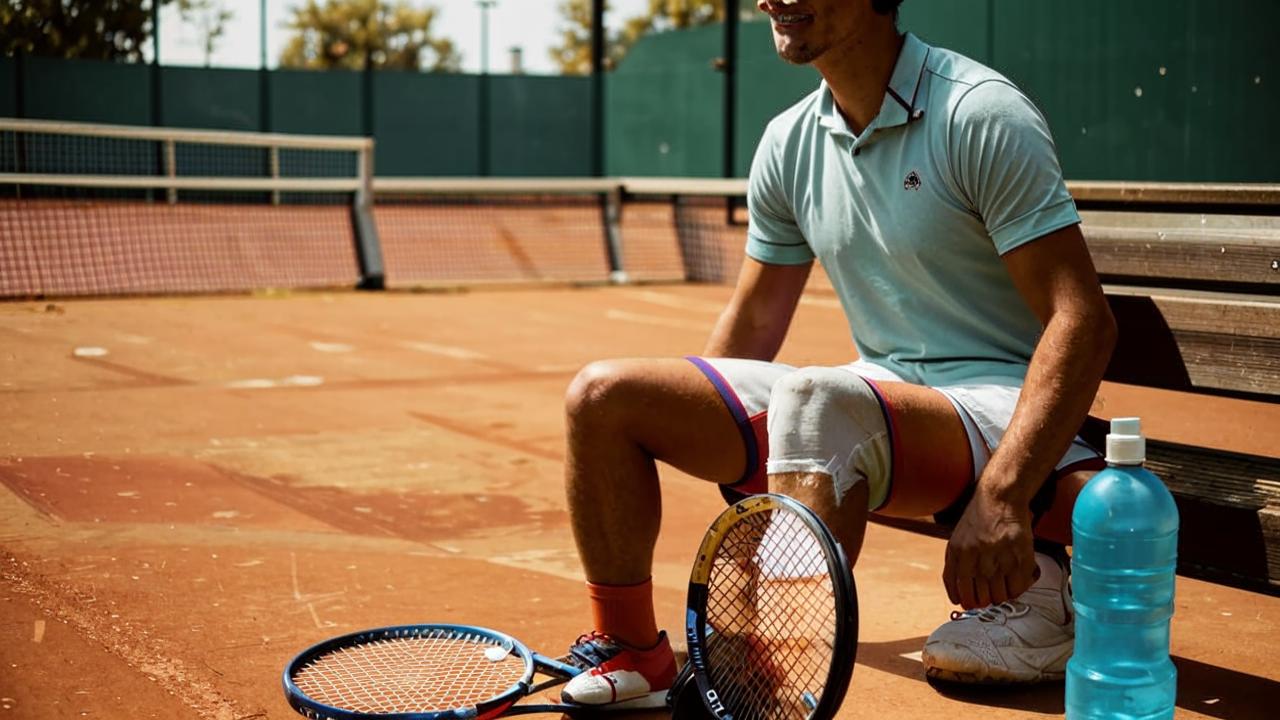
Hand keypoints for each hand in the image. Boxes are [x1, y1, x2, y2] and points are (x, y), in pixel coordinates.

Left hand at [942, 489, 1036, 609]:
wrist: (1000, 498)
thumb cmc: (977, 520)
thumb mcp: (956, 539)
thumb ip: (954, 565)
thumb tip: (956, 596)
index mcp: (960, 551)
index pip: (960, 587)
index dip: (966, 601)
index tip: (970, 606)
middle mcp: (979, 554)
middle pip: (981, 594)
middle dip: (983, 601)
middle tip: (987, 599)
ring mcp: (1001, 554)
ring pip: (1000, 593)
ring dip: (1000, 597)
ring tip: (1001, 591)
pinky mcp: (1021, 553)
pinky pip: (1019, 585)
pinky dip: (1016, 590)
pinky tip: (1014, 585)